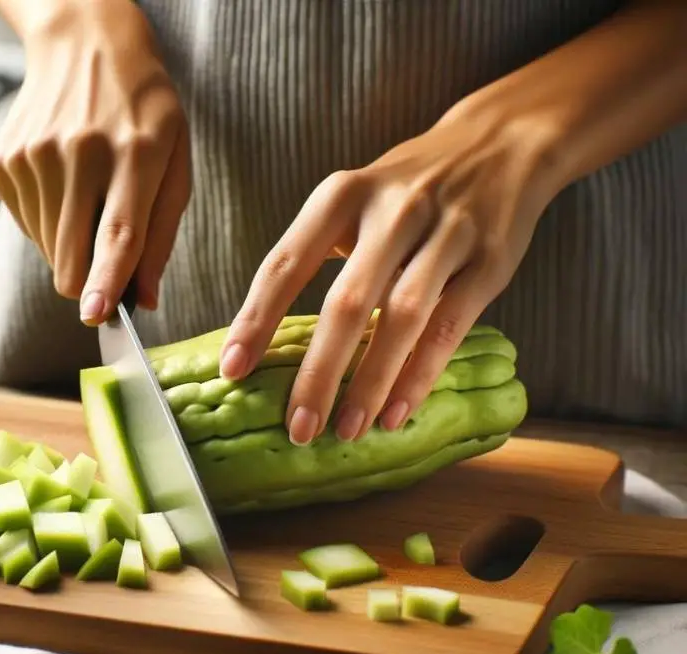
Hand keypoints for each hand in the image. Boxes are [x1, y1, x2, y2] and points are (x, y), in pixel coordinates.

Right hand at [0, 0, 190, 322]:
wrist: (84, 44)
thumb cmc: (142, 110)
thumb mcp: (175, 160)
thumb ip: (162, 233)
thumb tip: (145, 299)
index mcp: (136, 152)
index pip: (118, 230)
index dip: (107, 278)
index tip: (96, 315)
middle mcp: (80, 152)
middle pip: (72, 253)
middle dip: (86, 282)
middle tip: (103, 270)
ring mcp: (34, 155)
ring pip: (49, 248)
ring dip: (69, 245)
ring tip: (87, 198)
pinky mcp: (3, 161)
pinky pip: (26, 225)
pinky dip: (47, 221)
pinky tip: (62, 183)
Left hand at [218, 110, 560, 444]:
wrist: (502, 141)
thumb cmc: (405, 188)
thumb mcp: (353, 199)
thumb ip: (315, 252)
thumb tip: (265, 335)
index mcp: (340, 196)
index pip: (286, 264)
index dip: (256, 320)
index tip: (233, 370)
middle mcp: (392, 211)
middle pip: (346, 303)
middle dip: (319, 372)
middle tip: (297, 427)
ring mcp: (446, 233)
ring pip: (402, 319)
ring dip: (371, 382)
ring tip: (346, 429)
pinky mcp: (490, 260)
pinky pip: (450, 326)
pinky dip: (421, 374)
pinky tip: (396, 412)